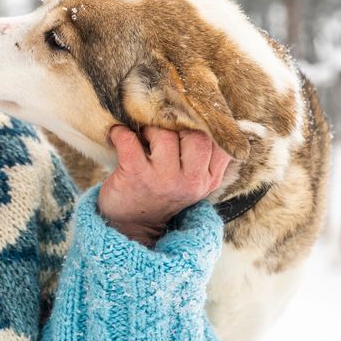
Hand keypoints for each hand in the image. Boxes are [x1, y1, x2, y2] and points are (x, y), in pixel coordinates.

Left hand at [97, 126, 232, 246]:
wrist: (132, 226)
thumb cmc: (162, 193)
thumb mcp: (192, 181)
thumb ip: (204, 157)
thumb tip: (206, 114)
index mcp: (208, 180)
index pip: (221, 145)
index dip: (207, 126)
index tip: (191, 119)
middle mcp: (191, 181)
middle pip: (197, 137)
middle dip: (179, 125)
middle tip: (164, 127)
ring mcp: (163, 180)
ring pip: (165, 135)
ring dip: (151, 128)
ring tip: (143, 135)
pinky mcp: (136, 176)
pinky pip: (129, 141)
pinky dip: (120, 133)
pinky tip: (118, 135)